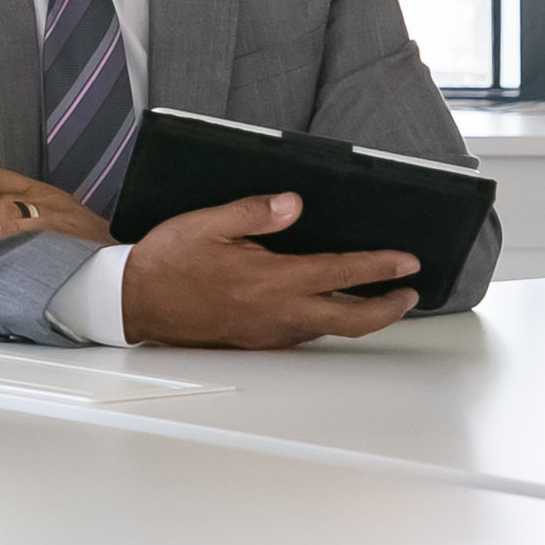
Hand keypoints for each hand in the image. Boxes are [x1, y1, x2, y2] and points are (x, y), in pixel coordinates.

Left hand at [0, 164, 112, 244]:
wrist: (129, 267)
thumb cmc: (84, 248)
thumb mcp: (49, 223)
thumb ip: (11, 220)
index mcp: (37, 193)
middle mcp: (44, 201)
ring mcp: (56, 219)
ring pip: (5, 211)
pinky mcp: (67, 239)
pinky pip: (34, 234)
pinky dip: (10, 233)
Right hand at [121, 192, 421, 348]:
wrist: (134, 302)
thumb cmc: (167, 263)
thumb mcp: (207, 223)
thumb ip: (255, 213)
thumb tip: (294, 204)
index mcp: (271, 279)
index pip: (341, 273)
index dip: (381, 268)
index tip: (408, 263)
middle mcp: (278, 312)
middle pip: (353, 319)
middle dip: (390, 308)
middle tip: (409, 294)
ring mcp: (269, 332)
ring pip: (330, 328)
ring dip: (360, 315)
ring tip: (375, 300)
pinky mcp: (257, 341)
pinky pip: (304, 334)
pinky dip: (326, 321)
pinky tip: (324, 308)